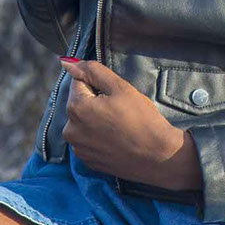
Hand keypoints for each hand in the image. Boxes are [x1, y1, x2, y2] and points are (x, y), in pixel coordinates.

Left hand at [59, 57, 202, 191]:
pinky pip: (87, 140)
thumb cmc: (142, 119)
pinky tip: (116, 138)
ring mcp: (78, 148)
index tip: (115, 96)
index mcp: (76, 108)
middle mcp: (70, 130)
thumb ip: (92, 71)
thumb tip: (66, 63)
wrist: (158, 156)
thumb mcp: (120, 87)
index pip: (79, 82)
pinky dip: (98, 136)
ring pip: (83, 122)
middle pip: (79, 103)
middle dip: (95, 102)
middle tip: (120, 110)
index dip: (99, 85)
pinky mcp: (87, 161)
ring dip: (95, 119)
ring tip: (119, 126)